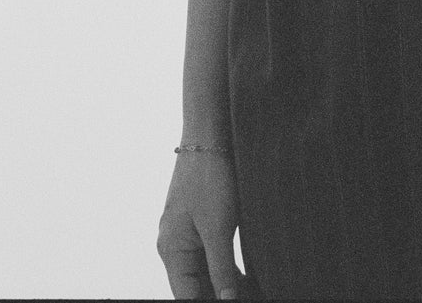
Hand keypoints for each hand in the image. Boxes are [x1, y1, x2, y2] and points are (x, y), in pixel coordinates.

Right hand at [157, 151, 246, 299]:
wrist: (210, 136)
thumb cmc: (208, 176)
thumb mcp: (218, 227)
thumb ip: (221, 268)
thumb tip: (227, 300)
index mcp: (171, 250)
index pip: (186, 296)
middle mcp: (176, 246)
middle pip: (195, 286)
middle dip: (220, 295)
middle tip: (248, 297)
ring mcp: (188, 235)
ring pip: (206, 273)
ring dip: (225, 285)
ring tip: (250, 291)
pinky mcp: (203, 224)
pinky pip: (213, 256)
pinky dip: (227, 269)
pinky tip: (246, 278)